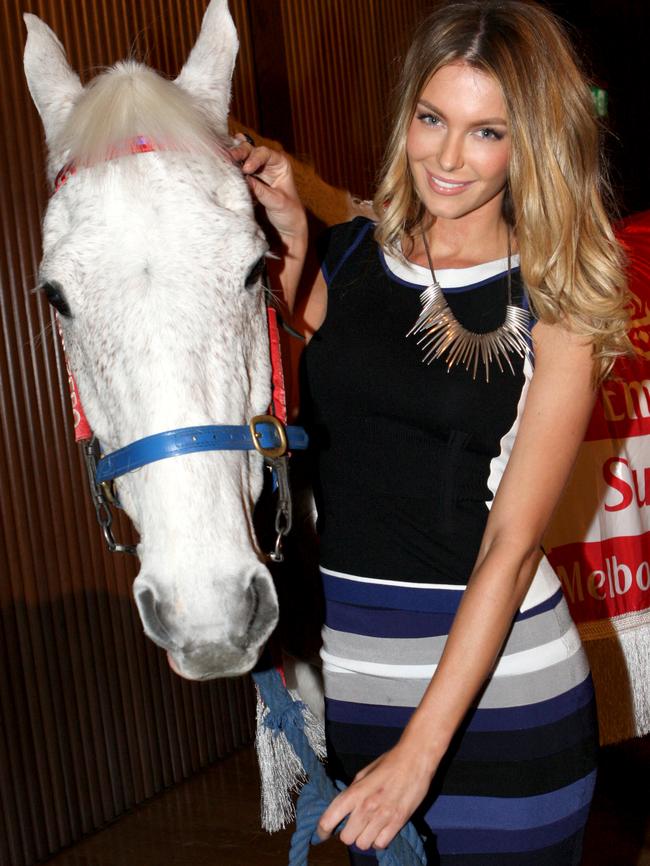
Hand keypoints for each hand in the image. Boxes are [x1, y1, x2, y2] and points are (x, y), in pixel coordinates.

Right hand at [230, 134, 306, 240]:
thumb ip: (261, 191)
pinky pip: (237, 170)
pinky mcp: (248, 179)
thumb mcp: (276, 202)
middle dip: (240, 152)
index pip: (265, 154)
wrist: (287, 224)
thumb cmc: (289, 211)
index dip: (254, 158)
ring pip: (242, 158)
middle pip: (251, 151)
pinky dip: (230, 168)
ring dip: (233, 159)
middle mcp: (267, 163)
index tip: (246, 169)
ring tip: (223, 161)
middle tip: (230, 158)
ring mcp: (256, 170)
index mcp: (280, 163)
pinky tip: (222, 167)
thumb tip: (244, 179)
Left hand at [316, 739, 436, 851]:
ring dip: (364, 837)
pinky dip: (379, 840)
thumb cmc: (389, 762)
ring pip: (363, 844)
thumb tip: (345, 807)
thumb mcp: (364, 773)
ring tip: (369, 827)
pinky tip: (381, 829)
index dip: (322, 830)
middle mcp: (366, 808)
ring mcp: (383, 817)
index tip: (323, 833)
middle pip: (346, 838)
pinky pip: (381, 844)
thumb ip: (353, 791)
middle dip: (348, 832)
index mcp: (355, 793)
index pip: (329, 819)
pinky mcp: (398, 823)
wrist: (415, 759)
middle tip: (354, 824)